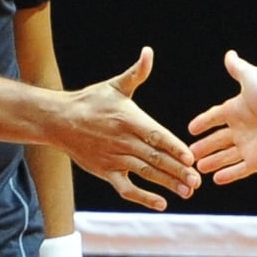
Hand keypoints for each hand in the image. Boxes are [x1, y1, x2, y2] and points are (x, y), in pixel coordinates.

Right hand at [57, 47, 197, 209]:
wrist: (59, 120)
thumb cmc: (90, 101)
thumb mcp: (115, 85)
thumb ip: (137, 73)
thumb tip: (149, 52)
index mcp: (129, 120)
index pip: (156, 136)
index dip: (173, 147)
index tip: (190, 157)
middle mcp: (123, 141)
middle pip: (154, 158)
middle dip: (177, 171)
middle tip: (197, 181)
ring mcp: (114, 159)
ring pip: (145, 174)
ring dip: (167, 184)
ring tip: (187, 191)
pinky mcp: (106, 172)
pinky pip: (126, 188)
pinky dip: (143, 197)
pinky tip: (161, 203)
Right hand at [187, 50, 256, 183]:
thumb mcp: (251, 78)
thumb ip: (238, 69)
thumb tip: (230, 54)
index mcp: (237, 110)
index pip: (215, 117)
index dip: (203, 122)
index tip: (191, 129)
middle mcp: (242, 129)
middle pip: (218, 140)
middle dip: (204, 147)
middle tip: (189, 154)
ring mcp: (249, 146)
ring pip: (225, 157)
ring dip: (213, 162)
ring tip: (199, 168)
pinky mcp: (256, 162)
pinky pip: (239, 170)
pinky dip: (228, 175)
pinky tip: (216, 180)